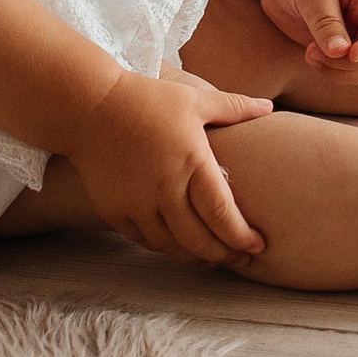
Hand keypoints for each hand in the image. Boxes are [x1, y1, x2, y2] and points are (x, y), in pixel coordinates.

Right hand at [67, 69, 272, 266]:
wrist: (89, 106)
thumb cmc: (146, 99)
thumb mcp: (194, 99)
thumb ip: (233, 107)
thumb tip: (268, 107)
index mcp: (190, 161)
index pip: (222, 213)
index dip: (242, 235)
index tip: (260, 244)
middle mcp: (164, 188)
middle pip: (200, 240)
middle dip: (225, 254)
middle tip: (243, 258)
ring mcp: (137, 203)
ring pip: (172, 247)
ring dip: (197, 257)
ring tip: (215, 256)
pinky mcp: (115, 211)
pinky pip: (146, 241)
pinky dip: (167, 249)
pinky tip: (181, 247)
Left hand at [251, 0, 357, 82]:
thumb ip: (326, 23)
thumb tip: (341, 52)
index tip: (352, 54)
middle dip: (350, 63)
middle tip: (314, 54)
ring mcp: (351, 32)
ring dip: (338, 71)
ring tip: (309, 55)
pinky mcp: (334, 46)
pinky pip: (344, 69)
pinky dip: (330, 71)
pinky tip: (309, 55)